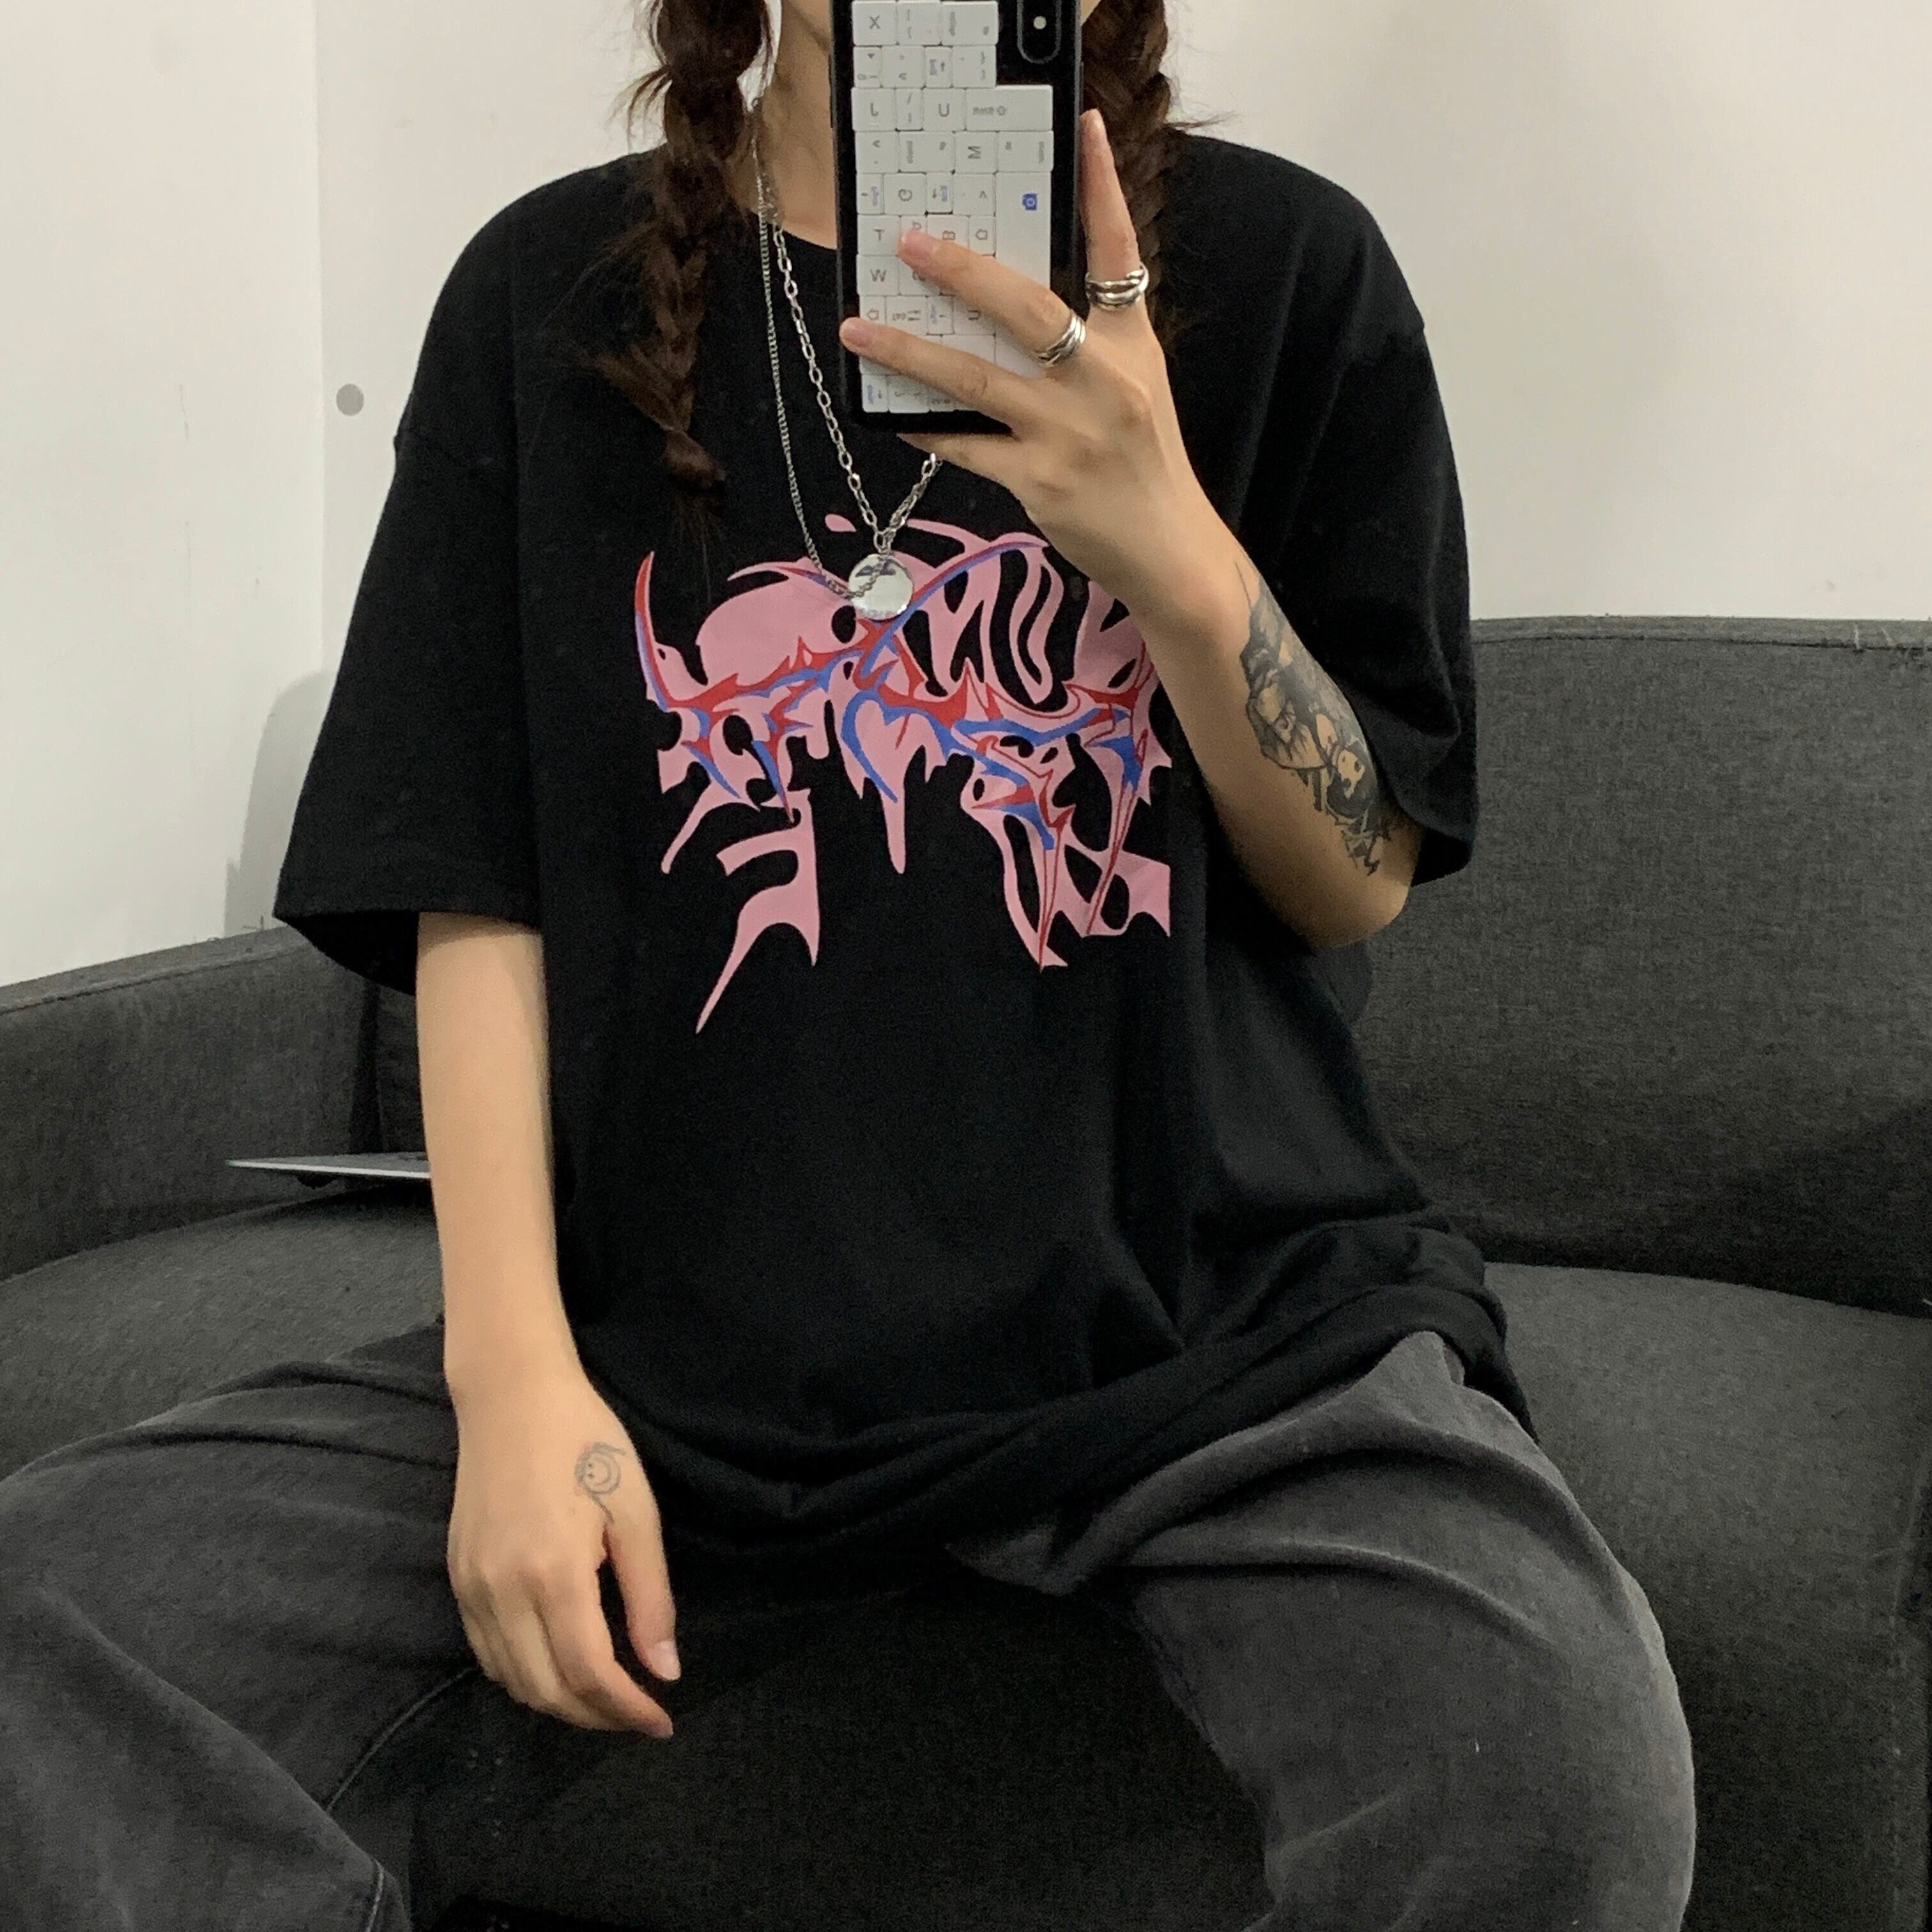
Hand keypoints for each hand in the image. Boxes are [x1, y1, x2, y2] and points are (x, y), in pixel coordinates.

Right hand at [447, 1364, 679, 1735]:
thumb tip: (665, 1670)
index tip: (662, 1722)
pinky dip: (524, 1676)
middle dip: (597, 1718)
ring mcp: (472, 1588)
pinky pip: (488, 1654)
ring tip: (606, 1696)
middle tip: (639, 1715)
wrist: (512, 1395)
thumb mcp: (636, 1510)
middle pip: (546, 1692)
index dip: (627, 1711)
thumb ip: (650, 1596)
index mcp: (553, 1573)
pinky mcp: (457, 1579)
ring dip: (560, 1703)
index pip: (589, 1675)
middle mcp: (502, 1592)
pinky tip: (558, 1664)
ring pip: (512, 1681)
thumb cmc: (586, 1441)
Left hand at [836, 107, 1227, 625]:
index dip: (1103, 186)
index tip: (1084, 126)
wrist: (1168, 549)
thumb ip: (1089, 342)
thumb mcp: (1135, 386)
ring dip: (910, 351)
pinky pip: (965, 446)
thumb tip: (1006, 305)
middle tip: (911, 242)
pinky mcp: (1039, 481)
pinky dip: (925, 427)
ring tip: (859, 327)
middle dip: (964, 272)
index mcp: (1131, 344)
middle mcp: (1103, 381)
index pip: (1119, 251)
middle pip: (1029, 309)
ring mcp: (1069, 433)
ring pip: (976, 379)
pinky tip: (891, 414)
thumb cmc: (1143, 464)